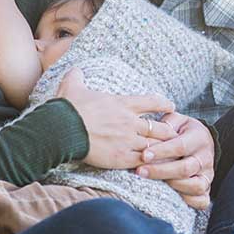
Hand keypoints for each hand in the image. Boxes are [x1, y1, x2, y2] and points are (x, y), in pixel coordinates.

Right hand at [56, 68, 176, 169]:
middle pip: (160, 128)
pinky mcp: (121, 158)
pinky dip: (147, 162)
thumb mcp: (73, 86)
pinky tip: (150, 164)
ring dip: (159, 149)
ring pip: (154, 146)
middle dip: (168, 131)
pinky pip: (142, 161)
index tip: (171, 107)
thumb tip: (74, 69)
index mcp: (123, 104)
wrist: (62, 131)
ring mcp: (128, 141)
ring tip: (164, 152)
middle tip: (172, 134)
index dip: (164, 104)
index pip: (152, 102)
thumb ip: (76, 77)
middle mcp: (130, 122)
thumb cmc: (68, 109)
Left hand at [136, 112, 214, 209]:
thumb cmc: (182, 131)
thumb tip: (152, 131)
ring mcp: (207, 175)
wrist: (201, 141)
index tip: (143, 155)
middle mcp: (206, 158)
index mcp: (199, 138)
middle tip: (140, 172)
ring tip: (153, 184)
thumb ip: (167, 124)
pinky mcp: (206, 189)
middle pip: (185, 168)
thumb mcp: (177, 121)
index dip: (162, 152)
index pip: (180, 146)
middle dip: (161, 171)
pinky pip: (201, 200)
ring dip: (173, 186)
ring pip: (195, 186)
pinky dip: (188, 201)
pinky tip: (170, 196)